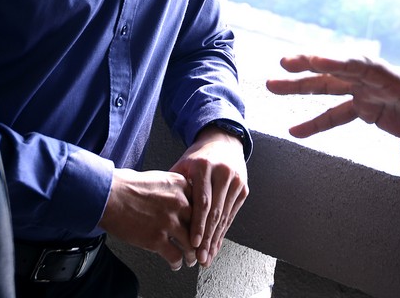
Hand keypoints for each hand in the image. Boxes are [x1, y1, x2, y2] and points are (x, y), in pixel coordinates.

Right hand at [99, 168, 195, 269]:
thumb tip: (179, 200)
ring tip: (190, 259)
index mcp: (180, 185)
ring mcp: (169, 221)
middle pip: (199, 225)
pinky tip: (175, 264)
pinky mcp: (157, 239)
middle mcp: (179, 203)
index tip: (202, 227)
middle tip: (199, 245)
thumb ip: (173, 188)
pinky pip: (175, 255)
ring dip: (191, 255)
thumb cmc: (126, 185)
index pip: (201, 205)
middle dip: (200, 239)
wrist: (108, 195)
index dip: (202, 219)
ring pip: (190, 244)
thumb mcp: (157, 177)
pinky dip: (177, 263)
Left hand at [170, 128, 248, 266]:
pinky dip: (223, 232)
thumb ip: (173, 185)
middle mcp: (223, 173)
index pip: (202, 201)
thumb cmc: (198, 158)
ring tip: (207, 257)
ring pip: (225, 216)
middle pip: (215, 212)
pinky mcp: (243, 189)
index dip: (198, 224)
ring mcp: (236, 181)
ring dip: (216, 240)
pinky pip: (232, 215)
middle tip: (199, 258)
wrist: (223, 142)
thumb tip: (156, 208)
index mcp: (205, 167)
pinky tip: (215, 245)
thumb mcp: (184, 164)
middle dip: (207, 238)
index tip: (193, 243)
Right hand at [265, 54, 399, 145]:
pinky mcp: (366, 108)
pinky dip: (316, 122)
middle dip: (311, 65)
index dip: (338, 61)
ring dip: (302, 86)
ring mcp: (367, 93)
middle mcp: (374, 81)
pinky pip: (335, 114)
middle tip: (283, 63)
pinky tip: (295, 130)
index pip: (361, 66)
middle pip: (338, 69)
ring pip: (329, 86)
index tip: (314, 60)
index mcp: (392, 78)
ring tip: (271, 85)